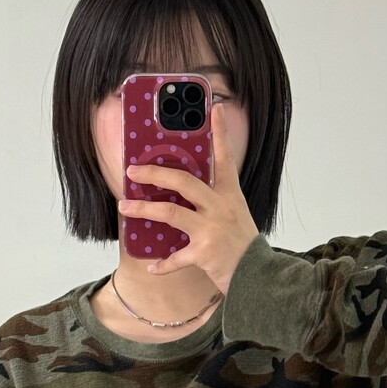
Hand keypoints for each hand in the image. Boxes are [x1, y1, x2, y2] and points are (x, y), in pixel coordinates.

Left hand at [117, 102, 259, 294]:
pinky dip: (163, 264)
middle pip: (184, 182)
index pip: (225, 159)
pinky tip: (152, 266)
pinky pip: (176, 257)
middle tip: (134, 170)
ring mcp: (211, 230)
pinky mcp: (204, 253)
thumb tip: (184, 197)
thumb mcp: (235, 217)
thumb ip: (214, 204)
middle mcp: (220, 208)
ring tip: (126, 206)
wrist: (260, 277)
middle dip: (155, 173)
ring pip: (171, 212)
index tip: (213, 110)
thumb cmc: (244, 248)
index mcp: (230, 196)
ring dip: (145, 209)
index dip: (220, 133)